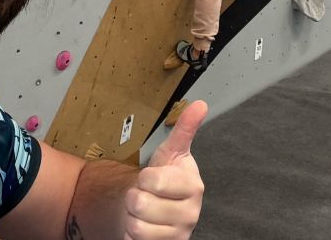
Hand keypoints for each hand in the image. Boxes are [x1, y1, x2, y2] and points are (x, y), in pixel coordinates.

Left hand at [124, 101, 207, 239]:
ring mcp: (180, 233)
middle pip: (141, 204)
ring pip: (136, 227)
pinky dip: (131, 234)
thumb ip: (184, 129)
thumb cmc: (165, 178)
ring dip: (131, 217)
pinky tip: (143, 226)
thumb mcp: (171, 152)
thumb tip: (200, 104)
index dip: (144, 177)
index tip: (151, 176)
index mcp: (193, 185)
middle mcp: (191, 212)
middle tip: (144, 194)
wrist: (160, 209)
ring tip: (142, 211)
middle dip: (134, 197)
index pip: (154, 180)